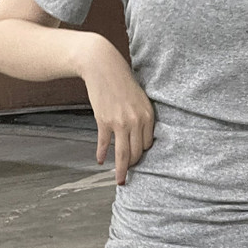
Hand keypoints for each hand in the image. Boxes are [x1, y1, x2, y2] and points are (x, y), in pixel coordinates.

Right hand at [83, 40, 155, 185]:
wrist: (103, 66)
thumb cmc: (122, 81)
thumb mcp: (139, 98)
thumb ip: (141, 117)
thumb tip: (139, 136)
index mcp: (148, 115)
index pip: (147, 144)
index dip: (141, 153)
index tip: (136, 158)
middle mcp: (135, 121)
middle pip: (135, 152)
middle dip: (132, 165)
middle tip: (127, 174)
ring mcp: (119, 122)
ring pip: (122, 154)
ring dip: (120, 170)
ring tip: (119, 180)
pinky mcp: (104, 121)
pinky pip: (104, 143)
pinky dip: (101, 153)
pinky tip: (100, 160)